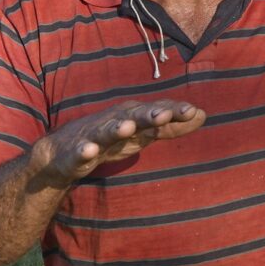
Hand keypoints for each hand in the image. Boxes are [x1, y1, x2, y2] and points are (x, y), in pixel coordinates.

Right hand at [32, 99, 205, 187]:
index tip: (194, 112)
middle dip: (149, 114)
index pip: (157, 111)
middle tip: (165, 114)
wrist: (61, 153)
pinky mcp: (75, 154)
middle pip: (134, 115)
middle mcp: (116, 121)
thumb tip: (203, 115)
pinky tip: (89, 151)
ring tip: (128, 127)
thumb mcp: (143, 133)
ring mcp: (94, 136)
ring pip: (107, 131)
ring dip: (117, 128)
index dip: (174, 112)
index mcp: (134, 116)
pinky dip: (84, 151)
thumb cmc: (111, 139)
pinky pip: (79, 153)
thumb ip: (172, 126)